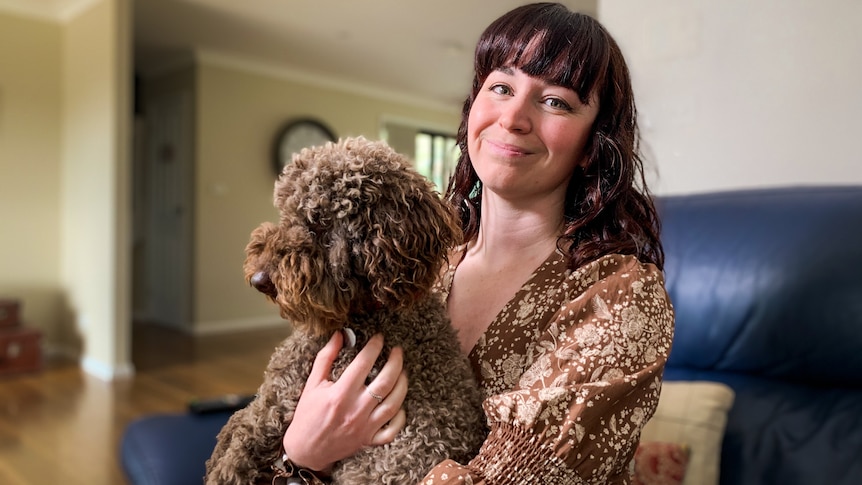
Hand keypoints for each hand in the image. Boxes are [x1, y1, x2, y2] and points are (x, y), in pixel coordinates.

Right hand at [282, 331, 408, 472]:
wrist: (305, 450)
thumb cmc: (307, 415)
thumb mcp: (312, 384)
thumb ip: (326, 357)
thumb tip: (339, 335)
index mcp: (339, 395)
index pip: (363, 364)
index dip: (374, 347)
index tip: (379, 338)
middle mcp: (355, 410)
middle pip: (384, 382)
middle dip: (395, 362)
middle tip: (398, 350)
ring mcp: (364, 427)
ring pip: (393, 404)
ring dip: (402, 385)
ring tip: (403, 371)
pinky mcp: (369, 441)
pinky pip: (392, 430)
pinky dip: (400, 417)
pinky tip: (400, 404)